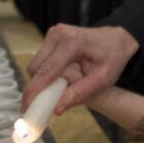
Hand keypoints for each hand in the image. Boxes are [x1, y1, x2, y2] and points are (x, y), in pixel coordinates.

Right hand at [23, 24, 139, 114]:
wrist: (117, 39)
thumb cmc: (113, 58)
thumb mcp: (103, 79)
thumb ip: (80, 93)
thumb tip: (57, 109)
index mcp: (73, 42)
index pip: (46, 71)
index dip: (34, 91)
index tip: (26, 108)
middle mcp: (59, 34)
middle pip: (36, 68)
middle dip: (41, 87)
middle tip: (54, 100)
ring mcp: (53, 33)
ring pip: (36, 65)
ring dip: (45, 80)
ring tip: (65, 84)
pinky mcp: (51, 37)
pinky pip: (41, 61)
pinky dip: (48, 73)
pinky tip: (63, 76)